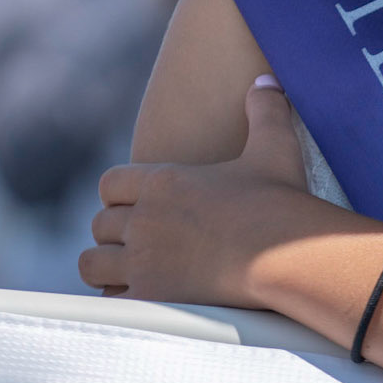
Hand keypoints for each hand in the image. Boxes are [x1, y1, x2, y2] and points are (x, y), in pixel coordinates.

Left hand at [80, 76, 332, 307]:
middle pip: (100, 225)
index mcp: (163, 182)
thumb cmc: (281, 202)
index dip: (120, 195)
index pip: (111, 184)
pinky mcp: (150, 298)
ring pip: (93, 264)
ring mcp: (143, 261)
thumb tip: (266, 81)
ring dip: (107, 267)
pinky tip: (137, 301)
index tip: (136, 206)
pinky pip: (110, 300)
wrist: (289, 255)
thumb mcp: (275, 147)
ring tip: (127, 273)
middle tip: (137, 242)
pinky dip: (118, 301)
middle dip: (115, 233)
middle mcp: (144, 219)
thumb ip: (266, 110)